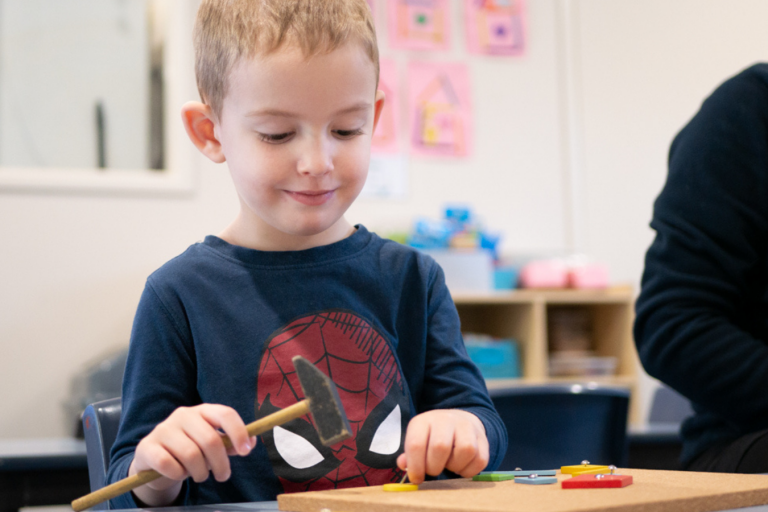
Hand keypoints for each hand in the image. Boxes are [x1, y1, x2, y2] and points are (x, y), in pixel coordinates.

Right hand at [128, 404, 255, 505]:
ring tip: (199, 475)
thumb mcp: (211, 444)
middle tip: (223, 476)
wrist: (155, 460)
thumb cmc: (190, 449)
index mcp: (203, 411)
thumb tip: (251, 442)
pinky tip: (179, 474)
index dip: (239, 432)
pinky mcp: (147, 447)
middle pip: (210, 439)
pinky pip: (169, 465)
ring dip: (200, 472)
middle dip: (221, 463)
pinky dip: (179, 475)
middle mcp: (183, 415)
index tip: (246, 451)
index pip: (225, 414)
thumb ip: (231, 443)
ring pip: (191, 455)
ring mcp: (163, 429)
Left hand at [396, 409, 488, 483]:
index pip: (416, 444)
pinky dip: (469, 470)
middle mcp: (446, 419)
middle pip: (440, 447)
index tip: (416, 478)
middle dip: (434, 467)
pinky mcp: (483, 438)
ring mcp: (467, 426)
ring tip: (449, 465)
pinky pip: (480, 459)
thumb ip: (409, 455)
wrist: (459, 420)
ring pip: (465, 450)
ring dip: (455, 466)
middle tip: (433, 470)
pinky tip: (461, 467)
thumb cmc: (433, 436)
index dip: (415, 466)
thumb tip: (403, 465)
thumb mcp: (418, 440)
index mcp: (424, 421)